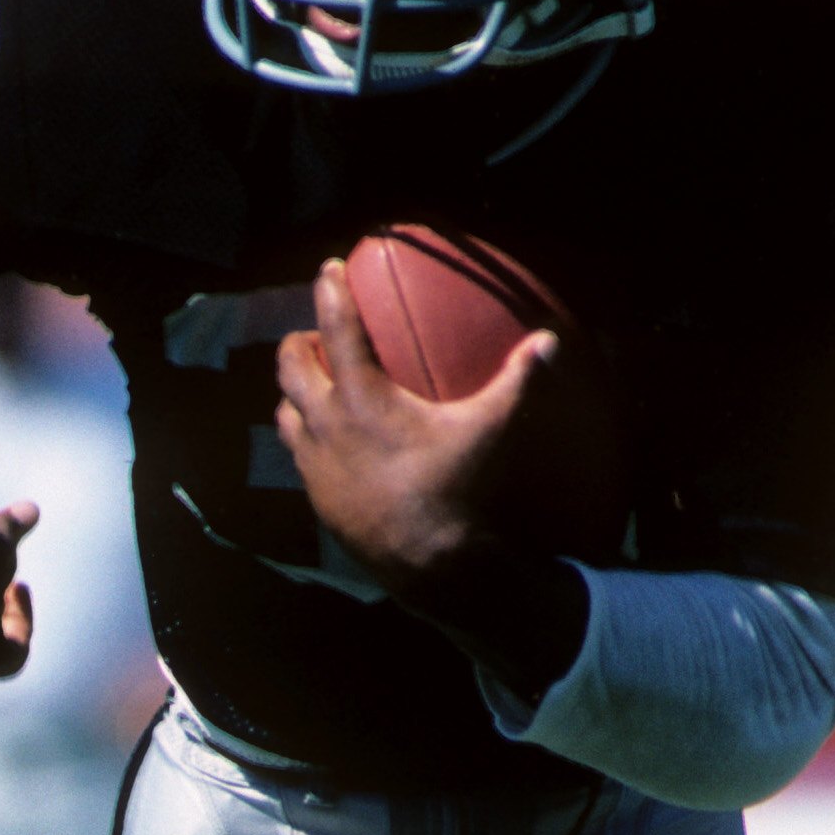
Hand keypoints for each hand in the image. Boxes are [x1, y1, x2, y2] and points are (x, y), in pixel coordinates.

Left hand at [275, 258, 554, 596]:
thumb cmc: (456, 491)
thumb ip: (517, 382)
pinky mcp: (316, 496)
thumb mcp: (489, 431)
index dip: (330, 291)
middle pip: (291, 366)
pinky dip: (304, 437)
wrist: (426, 564)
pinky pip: (298, 455)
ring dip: (294, 393)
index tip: (328, 269)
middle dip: (299, 342)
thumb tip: (550, 341)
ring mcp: (315, 463)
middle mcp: (327, 424)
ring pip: (284, 411)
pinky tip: (326, 443)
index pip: (336, 327)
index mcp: (362, 398)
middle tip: (316, 336)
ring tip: (314, 388)